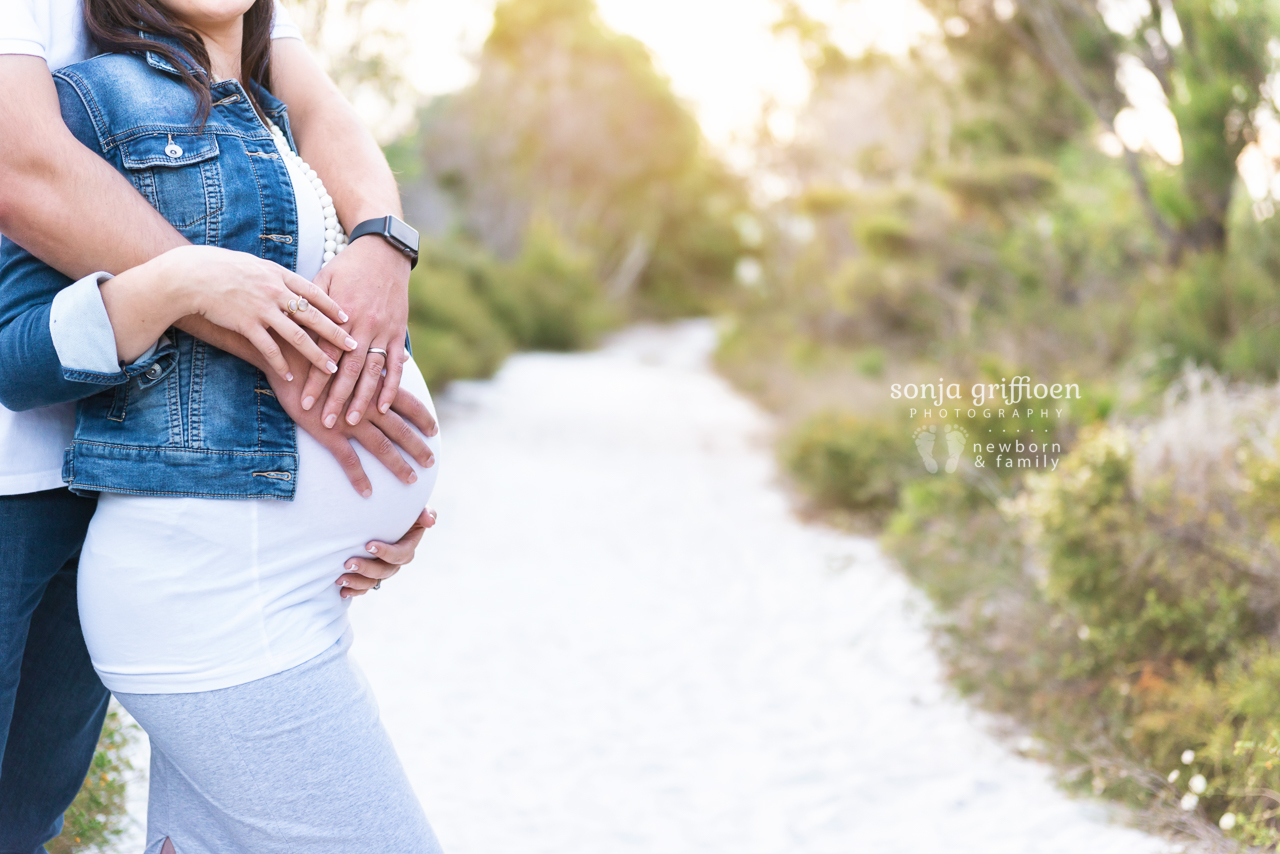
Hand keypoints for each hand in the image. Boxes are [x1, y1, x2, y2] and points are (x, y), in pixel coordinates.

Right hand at [160, 245, 357, 378]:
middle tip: (353, 347)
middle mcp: (274, 291)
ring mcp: (261, 308)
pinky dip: (280, 363)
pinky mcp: (246, 324)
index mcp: (278, 275)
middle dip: (335, 334)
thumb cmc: (222, 268)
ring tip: (331, 369)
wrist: (192, 275)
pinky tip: (290, 376)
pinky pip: (268, 348)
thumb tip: (292, 284)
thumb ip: (276, 277)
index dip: (333, 306)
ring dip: (315, 355)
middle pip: (312, 316)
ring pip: (296, 335)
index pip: (314, 291)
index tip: (349, 318)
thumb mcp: (255, 265)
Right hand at [269, 344, 436, 495]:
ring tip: (411, 480)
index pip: (408, 403)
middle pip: (401, 430)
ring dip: (398, 465)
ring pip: (382, 447)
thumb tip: (396, 356)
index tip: (434, 429)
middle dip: (418, 447)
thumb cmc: (317, 351)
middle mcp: (368, 404)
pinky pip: (348, 460)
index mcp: (374, 386)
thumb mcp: (349, 354)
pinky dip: (359, 478)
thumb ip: (371, 362)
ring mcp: (349, 420)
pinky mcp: (329, 432)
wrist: (288, 355)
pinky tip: (367, 493)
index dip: (423, 417)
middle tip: (431, 462)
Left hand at [299, 237, 410, 427]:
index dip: (315, 380)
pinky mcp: (398, 332)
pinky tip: (384, 405)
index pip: (326, 354)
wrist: (384, 251)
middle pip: (349, 369)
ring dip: (363, 398)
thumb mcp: (323, 280)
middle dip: (337, 397)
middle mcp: (364, 325)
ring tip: (351, 419)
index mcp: (342, 314)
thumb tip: (293, 332)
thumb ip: (311, 308)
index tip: (304, 402)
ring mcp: (384, 330)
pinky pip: (396, 364)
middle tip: (327, 421)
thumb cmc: (348, 266)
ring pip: (373, 371)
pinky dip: (392, 386)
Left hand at [336, 506, 436, 597]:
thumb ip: (425, 513)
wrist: (385, 519)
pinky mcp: (370, 576)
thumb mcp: (415, 510)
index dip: (386, 552)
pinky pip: (364, 588)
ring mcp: (382, 571)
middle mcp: (395, 563)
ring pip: (373, 582)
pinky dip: (354, 591)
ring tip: (341, 578)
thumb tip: (430, 522)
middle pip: (384, 571)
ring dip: (357, 582)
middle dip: (366, 568)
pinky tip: (342, 591)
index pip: (399, 554)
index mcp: (406, 548)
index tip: (368, 545)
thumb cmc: (401, 512)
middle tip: (349, 562)